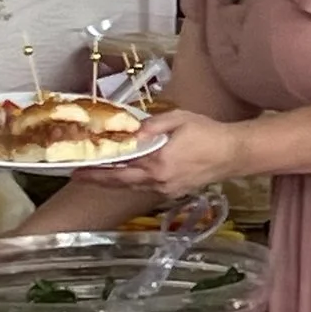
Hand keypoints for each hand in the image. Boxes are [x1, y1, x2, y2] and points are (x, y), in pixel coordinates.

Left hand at [76, 107, 244, 197]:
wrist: (233, 153)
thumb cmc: (208, 132)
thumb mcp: (179, 119)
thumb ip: (152, 125)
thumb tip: (130, 132)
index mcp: (158, 162)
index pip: (120, 166)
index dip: (98, 168)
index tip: (78, 167)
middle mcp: (158, 180)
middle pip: (120, 182)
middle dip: (97, 179)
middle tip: (77, 175)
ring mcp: (166, 190)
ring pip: (132, 187)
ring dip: (112, 182)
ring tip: (96, 175)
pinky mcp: (173, 192)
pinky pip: (145, 188)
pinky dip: (131, 182)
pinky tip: (125, 175)